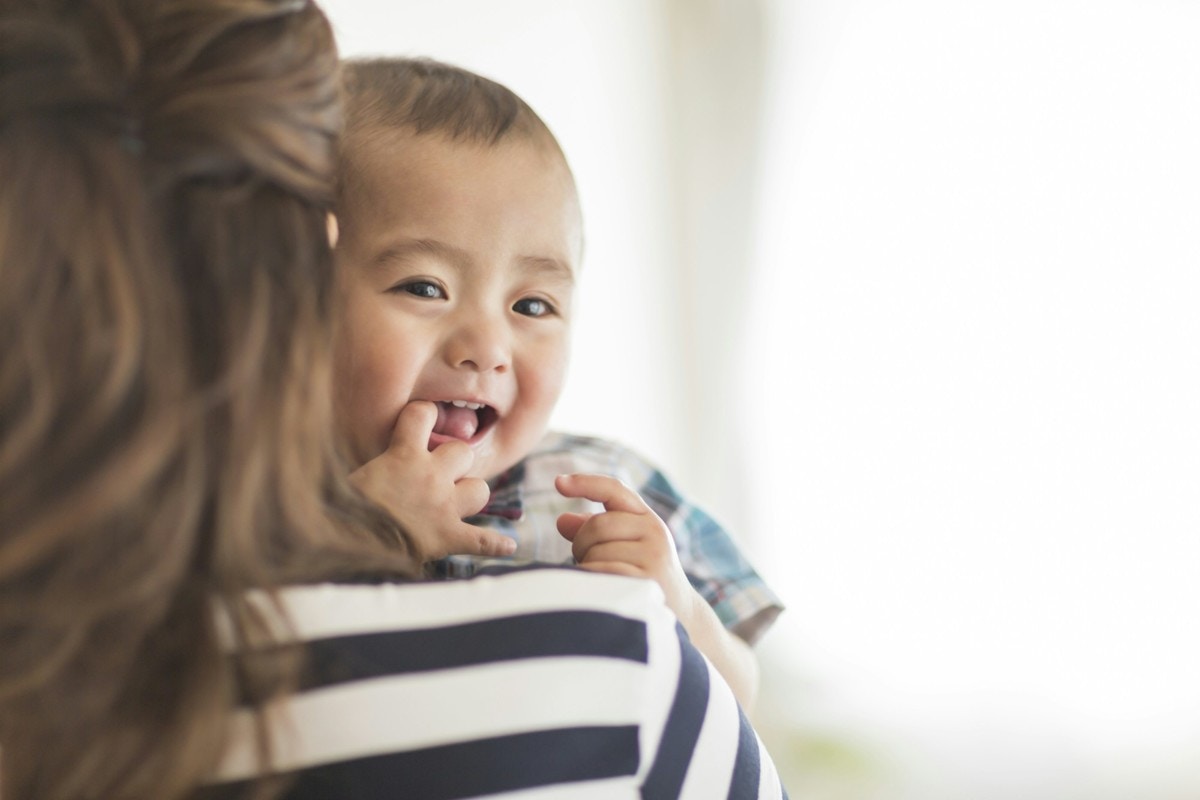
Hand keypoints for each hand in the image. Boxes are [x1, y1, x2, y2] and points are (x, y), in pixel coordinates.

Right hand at [349, 401, 515, 563]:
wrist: (348, 540)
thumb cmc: (340, 507)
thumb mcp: (350, 473)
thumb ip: (369, 461)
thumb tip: (347, 450)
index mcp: (403, 455)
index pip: (422, 414)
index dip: (423, 415)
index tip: (421, 420)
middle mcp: (431, 475)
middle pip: (463, 451)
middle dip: (456, 461)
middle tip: (439, 474)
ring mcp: (444, 506)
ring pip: (480, 489)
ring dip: (471, 496)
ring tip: (458, 505)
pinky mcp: (449, 536)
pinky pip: (482, 540)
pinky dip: (495, 544)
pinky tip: (507, 547)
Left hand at [555, 473, 694, 620]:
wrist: (681, 616)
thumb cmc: (644, 577)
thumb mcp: (624, 547)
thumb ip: (595, 532)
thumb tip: (562, 520)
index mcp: (646, 519)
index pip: (614, 490)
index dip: (586, 483)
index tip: (558, 482)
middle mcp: (654, 532)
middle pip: (596, 526)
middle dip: (581, 545)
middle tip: (587, 562)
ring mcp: (653, 557)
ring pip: (596, 553)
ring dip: (588, 568)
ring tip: (602, 581)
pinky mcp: (646, 582)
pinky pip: (601, 574)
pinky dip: (592, 582)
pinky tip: (603, 592)